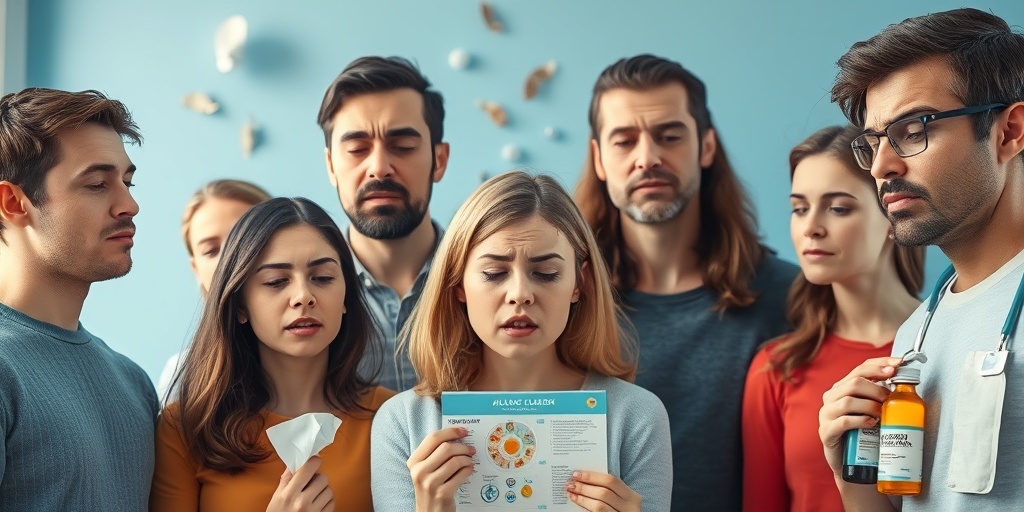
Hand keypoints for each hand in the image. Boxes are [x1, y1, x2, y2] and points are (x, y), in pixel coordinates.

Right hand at [266, 456, 333, 511]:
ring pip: (329, 491)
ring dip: (323, 491)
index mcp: (289, 494)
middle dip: (318, 479)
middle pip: (323, 478)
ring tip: (314, 496)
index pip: (308, 469)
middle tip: (311, 483)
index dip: (314, 462)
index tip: (314, 461)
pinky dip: (327, 503)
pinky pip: (332, 504)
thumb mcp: (276, 497)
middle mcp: (302, 503)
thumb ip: (286, 479)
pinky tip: (318, 505)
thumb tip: (295, 461)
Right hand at [407, 426, 475, 511]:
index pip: (433, 438)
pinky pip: (461, 474)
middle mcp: (419, 471)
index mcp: (414, 461)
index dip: (450, 432)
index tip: (463, 431)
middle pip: (446, 448)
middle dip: (462, 447)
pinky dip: (468, 470)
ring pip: (455, 461)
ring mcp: (430, 483)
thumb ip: (435, 454)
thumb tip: (457, 436)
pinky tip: (469, 470)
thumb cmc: (431, 487)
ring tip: (469, 461)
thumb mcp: (426, 470)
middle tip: (470, 449)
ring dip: (467, 459)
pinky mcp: (442, 493)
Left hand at [565, 471, 640, 511]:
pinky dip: (585, 508)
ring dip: (582, 498)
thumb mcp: (621, 499)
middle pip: (604, 493)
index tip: (577, 474)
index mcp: (632, 497)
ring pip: (599, 506)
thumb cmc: (621, 509)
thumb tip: (585, 479)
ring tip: (571, 493)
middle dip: (585, 487)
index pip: (611, 481)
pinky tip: (577, 503)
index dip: (592, 476)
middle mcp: (630, 507)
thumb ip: (610, 490)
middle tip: (571, 484)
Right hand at [819, 356, 900, 474]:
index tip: (897, 365)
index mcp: (842, 388)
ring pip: (848, 401)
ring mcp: (826, 414)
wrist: (850, 463)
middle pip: (854, 383)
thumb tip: (906, 383)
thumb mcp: (871, 410)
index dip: (879, 365)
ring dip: (871, 406)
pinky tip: (872, 424)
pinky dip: (860, 421)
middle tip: (890, 399)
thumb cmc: (863, 433)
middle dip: (877, 388)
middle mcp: (831, 397)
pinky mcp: (826, 431)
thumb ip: (880, 396)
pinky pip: (843, 422)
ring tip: (882, 414)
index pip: (860, 368)